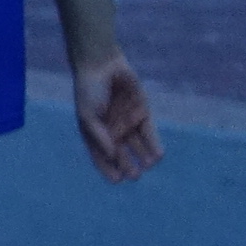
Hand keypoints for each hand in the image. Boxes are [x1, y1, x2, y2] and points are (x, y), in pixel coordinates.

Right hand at [71, 52, 161, 182]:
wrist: (102, 65)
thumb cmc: (89, 90)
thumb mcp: (88, 115)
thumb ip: (99, 136)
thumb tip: (112, 155)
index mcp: (95, 135)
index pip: (102, 158)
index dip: (109, 170)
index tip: (118, 179)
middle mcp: (112, 132)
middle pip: (122, 155)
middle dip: (128, 166)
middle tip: (135, 175)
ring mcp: (128, 124)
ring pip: (138, 147)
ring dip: (143, 158)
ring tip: (148, 165)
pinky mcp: (142, 114)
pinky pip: (150, 133)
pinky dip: (154, 144)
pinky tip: (158, 155)